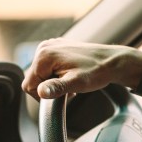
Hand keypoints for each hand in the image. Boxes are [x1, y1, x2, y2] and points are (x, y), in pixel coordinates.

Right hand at [22, 38, 141, 99]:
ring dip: (54, 81)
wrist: (112, 61)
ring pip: (42, 73)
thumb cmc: (97, 72)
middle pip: (35, 79)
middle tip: (69, 88)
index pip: (29, 85)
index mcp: (44, 56)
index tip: (61, 94)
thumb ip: (57, 88)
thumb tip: (41, 92)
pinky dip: (57, 73)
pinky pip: (49, 66)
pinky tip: (71, 74)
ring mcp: (50, 45)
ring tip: (72, 81)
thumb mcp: (76, 83)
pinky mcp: (57, 47)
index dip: (44, 95)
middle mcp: (44, 47)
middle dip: (50, 87)